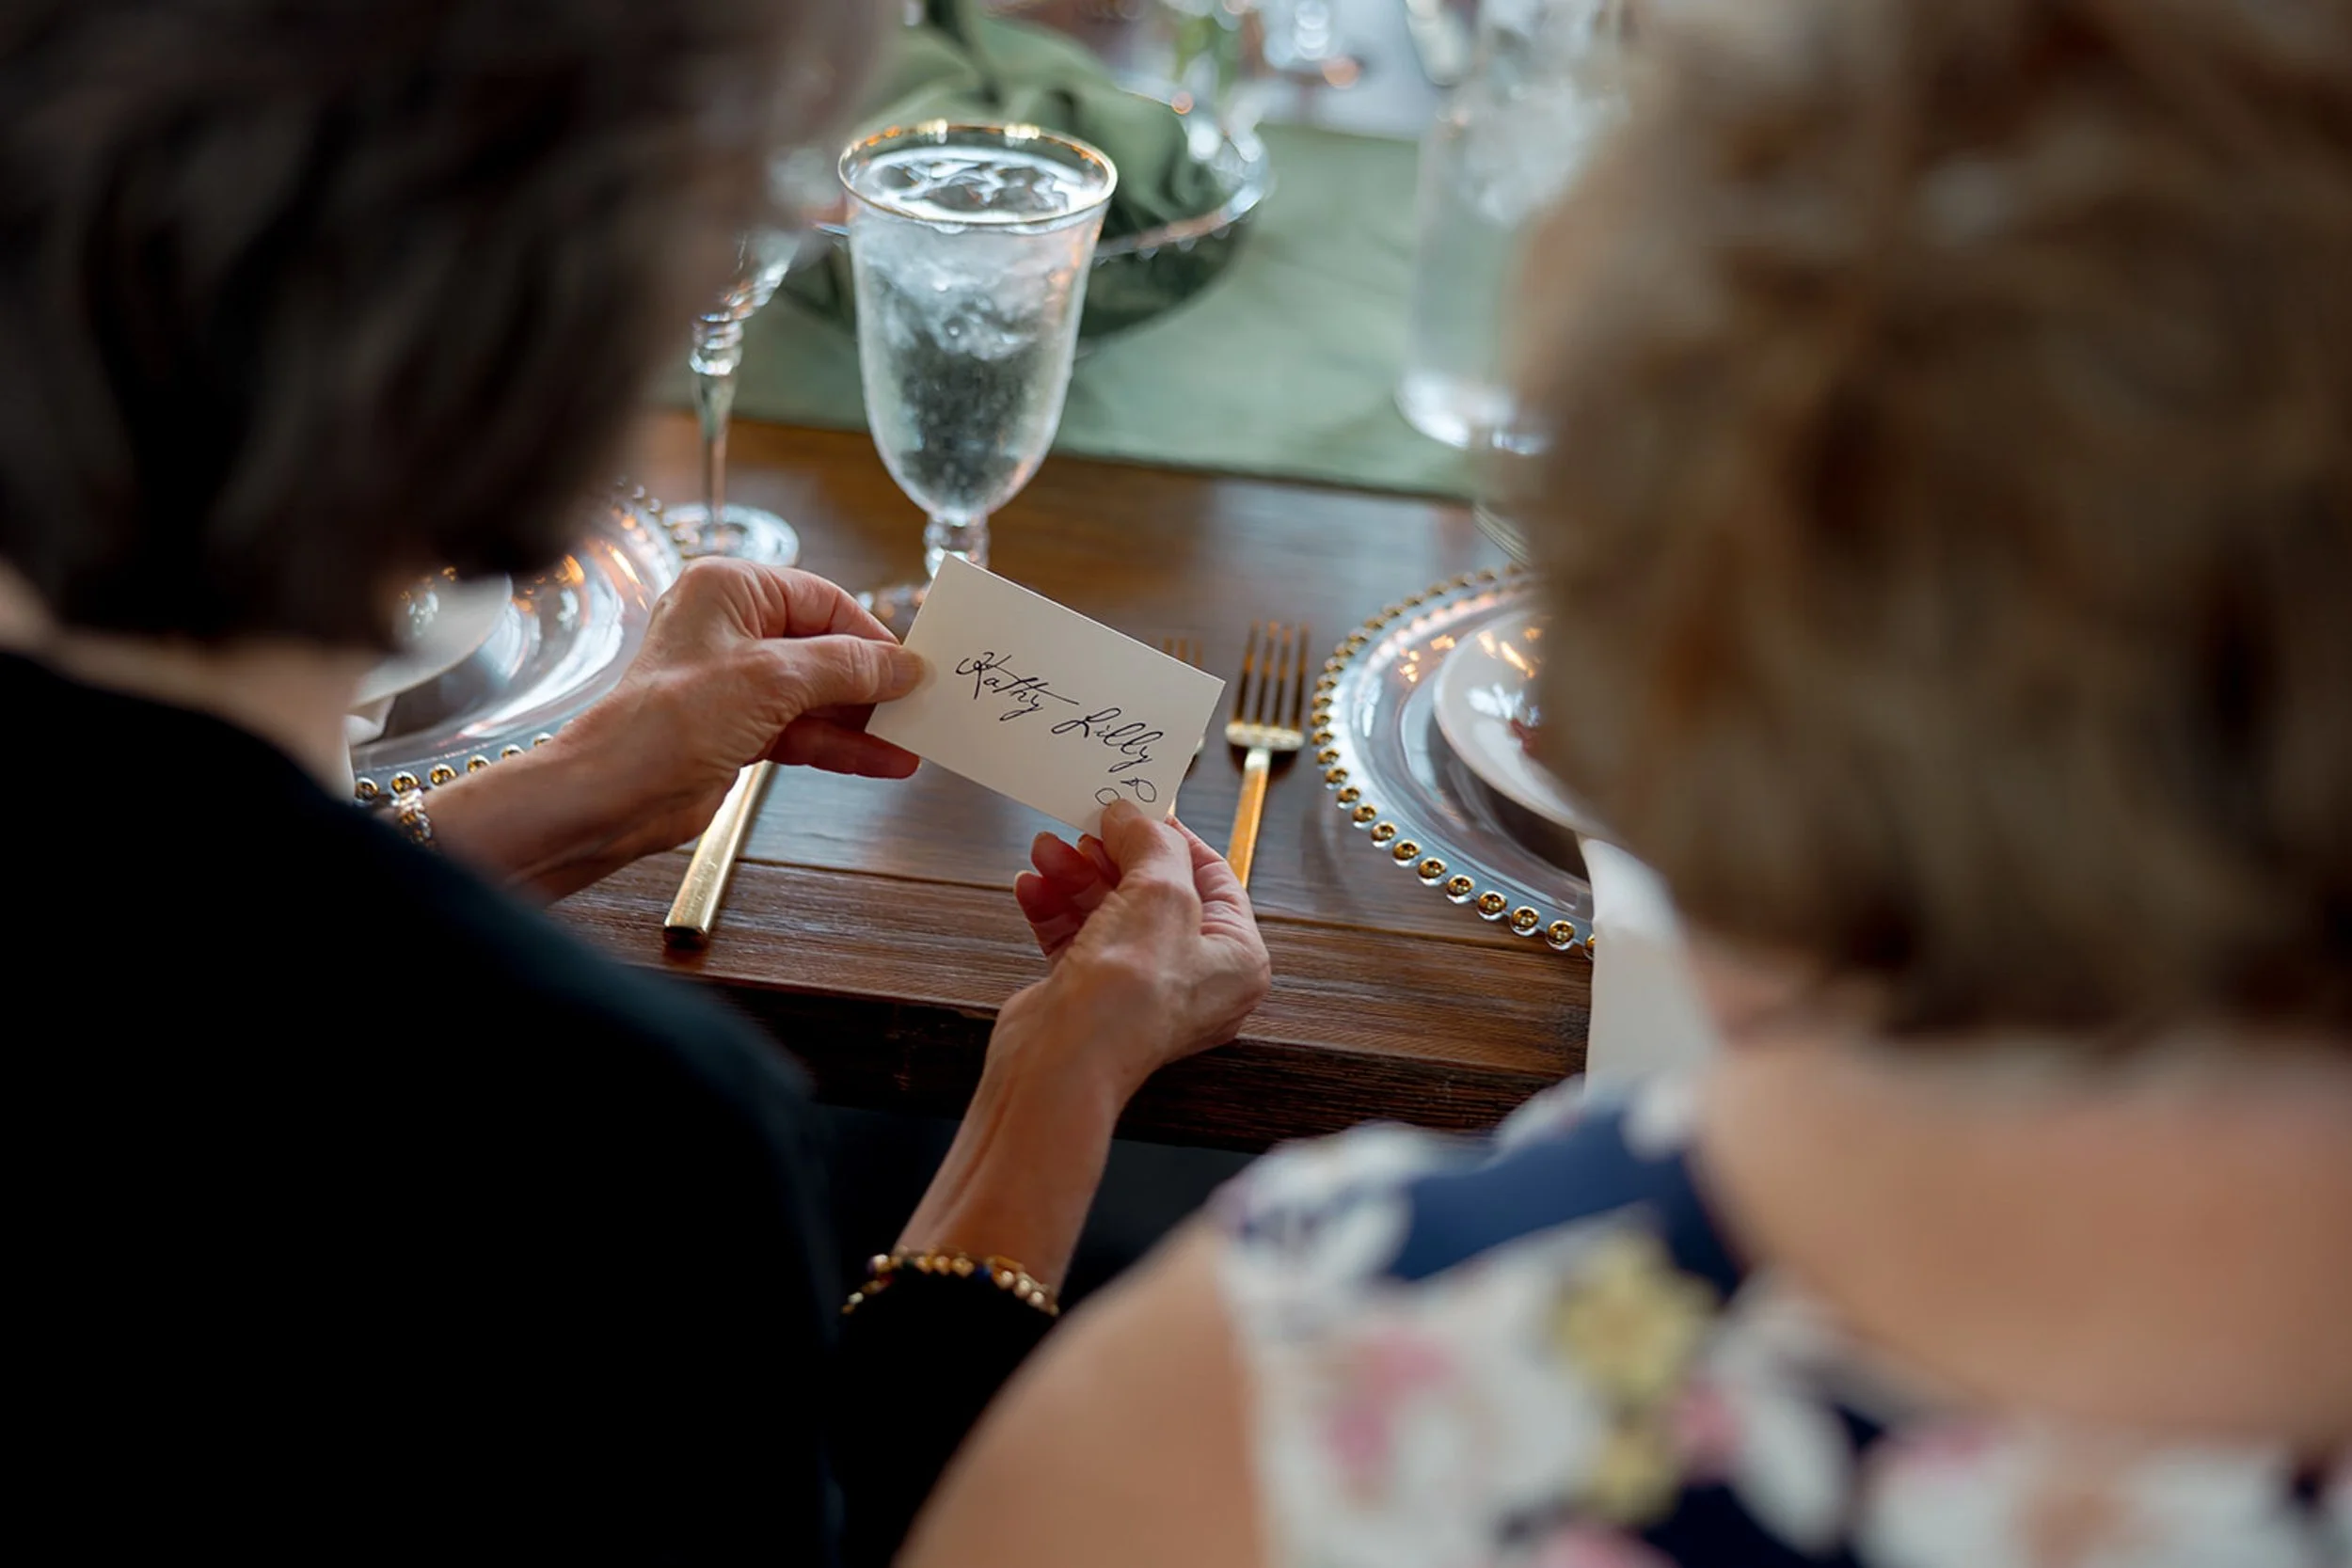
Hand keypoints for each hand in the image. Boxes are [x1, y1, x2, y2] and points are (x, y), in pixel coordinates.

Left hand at [425, 558, 922, 896]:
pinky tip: (883, 761)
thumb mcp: (773, 680)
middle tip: (922, 704)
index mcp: (730, 590)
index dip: (872, 635)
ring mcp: (734, 683)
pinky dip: (843, 746)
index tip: (914, 666)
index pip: (823, 600)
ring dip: (864, 720)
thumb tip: (905, 666)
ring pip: (818, 695)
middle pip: (824, 648)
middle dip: (873, 682)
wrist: (612, 795)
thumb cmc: (667, 721)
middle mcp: (731, 629)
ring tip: (914, 740)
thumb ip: (847, 668)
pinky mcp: (737, 730)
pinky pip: (804, 730)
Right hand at [892, 803, 1270, 1284]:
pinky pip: (1077, 939)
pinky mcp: (1092, 997)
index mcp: (1236, 959)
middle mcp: (1194, 978)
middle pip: (1155, 892)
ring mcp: (1141, 989)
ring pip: (1109, 912)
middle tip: (1085, 824)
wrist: (1063, 1062)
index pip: (1214, 878)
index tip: (1139, 807)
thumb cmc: (1129, 992)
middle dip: (1112, 855)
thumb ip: (1152, 843)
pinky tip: (1031, 885)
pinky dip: (1054, 908)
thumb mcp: (1161, 894)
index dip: (1173, 837)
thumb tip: (1134, 815)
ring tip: (1046, 848)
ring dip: (1075, 875)